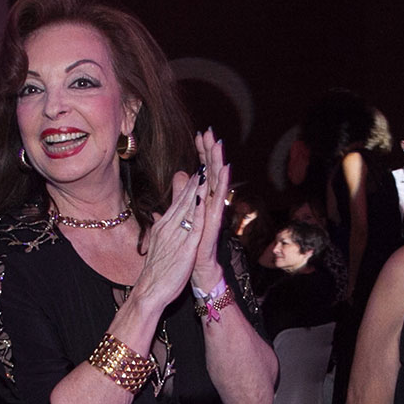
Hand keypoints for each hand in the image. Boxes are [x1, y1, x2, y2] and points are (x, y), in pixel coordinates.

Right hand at [130, 167, 207, 312]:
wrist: (149, 291)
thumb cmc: (156, 270)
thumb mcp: (158, 243)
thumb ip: (161, 227)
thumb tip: (161, 214)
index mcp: (164, 226)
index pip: (179, 201)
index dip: (190, 184)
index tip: (199, 169)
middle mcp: (169, 227)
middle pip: (185, 199)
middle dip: (196, 180)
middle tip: (205, 161)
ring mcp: (177, 236)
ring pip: (188, 208)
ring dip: (198, 189)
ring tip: (207, 170)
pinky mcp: (185, 248)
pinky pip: (193, 226)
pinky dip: (198, 211)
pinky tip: (203, 199)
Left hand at [188, 130, 231, 293]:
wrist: (196, 270)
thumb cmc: (191, 246)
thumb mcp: (182, 215)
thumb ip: (181, 196)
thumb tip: (180, 177)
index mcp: (202, 202)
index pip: (203, 172)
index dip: (202, 153)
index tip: (201, 134)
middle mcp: (210, 205)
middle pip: (211, 173)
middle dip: (211, 152)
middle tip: (211, 132)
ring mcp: (213, 214)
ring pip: (217, 184)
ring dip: (218, 164)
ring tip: (218, 146)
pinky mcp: (213, 224)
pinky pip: (217, 203)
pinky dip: (220, 187)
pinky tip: (223, 172)